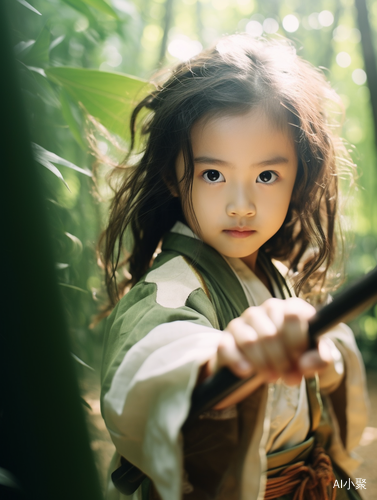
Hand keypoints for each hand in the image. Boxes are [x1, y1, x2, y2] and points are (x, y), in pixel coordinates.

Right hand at [207, 298, 336, 386]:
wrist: (265, 367)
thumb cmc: (294, 357)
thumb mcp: (312, 359)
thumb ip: (320, 359)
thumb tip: (305, 364)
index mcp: (291, 307)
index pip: (293, 314)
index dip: (297, 342)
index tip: (299, 360)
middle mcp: (267, 308)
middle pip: (271, 333)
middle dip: (281, 361)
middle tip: (287, 377)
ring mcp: (244, 320)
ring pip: (250, 341)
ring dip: (262, 365)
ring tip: (271, 377)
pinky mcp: (226, 337)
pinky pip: (228, 349)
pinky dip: (239, 364)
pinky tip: (247, 372)